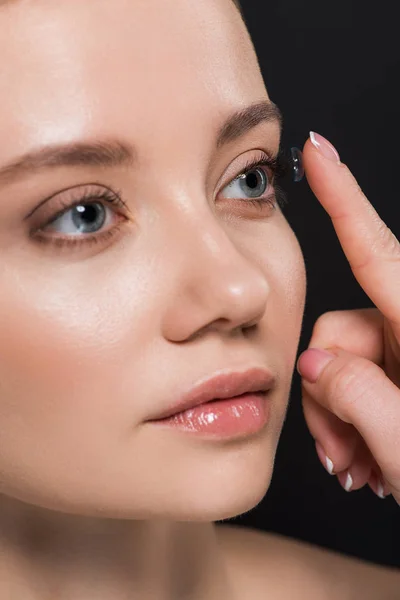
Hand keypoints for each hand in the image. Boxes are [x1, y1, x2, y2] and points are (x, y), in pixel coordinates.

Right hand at [297, 132, 399, 502]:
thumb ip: (354, 394)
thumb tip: (313, 363)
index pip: (375, 250)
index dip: (345, 195)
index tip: (321, 149)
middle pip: (340, 332)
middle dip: (328, 392)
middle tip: (343, 452)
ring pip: (343, 364)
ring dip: (340, 418)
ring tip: (360, 467)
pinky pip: (358, 383)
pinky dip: (353, 424)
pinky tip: (368, 462)